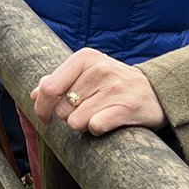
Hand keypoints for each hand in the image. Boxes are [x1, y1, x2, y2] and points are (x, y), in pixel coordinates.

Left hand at [30, 48, 165, 134]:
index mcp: (85, 58)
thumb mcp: (87, 74)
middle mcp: (99, 69)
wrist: (155, 92)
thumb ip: (59, 81)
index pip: (48, 87)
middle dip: (68, 116)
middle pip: (61, 109)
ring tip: (99, 114)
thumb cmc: (114, 84)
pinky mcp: (126, 107)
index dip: (41, 107)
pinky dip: (98, 130)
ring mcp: (114, 87)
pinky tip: (108, 122)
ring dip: (84, 124)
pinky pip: (94, 127)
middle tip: (86, 110)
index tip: (45, 118)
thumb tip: (33, 94)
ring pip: (76, 122)